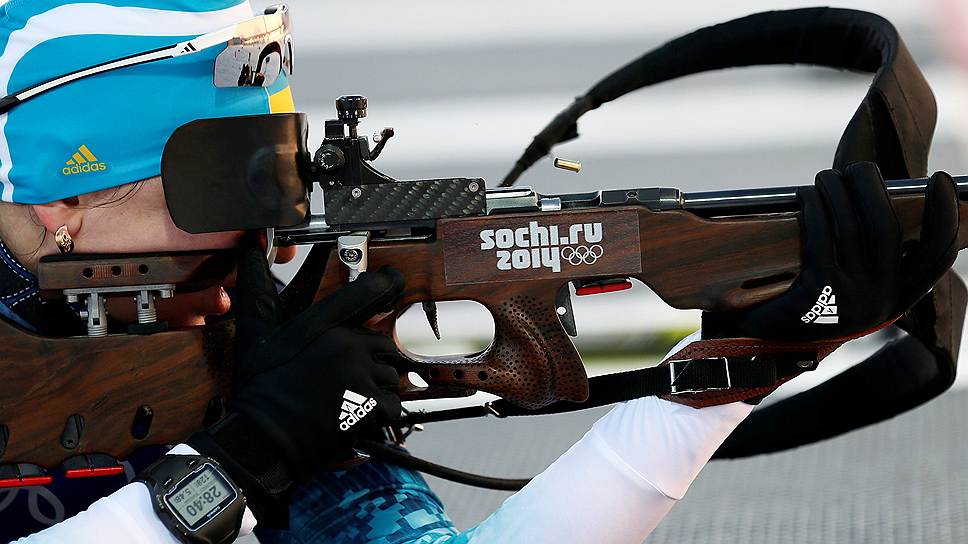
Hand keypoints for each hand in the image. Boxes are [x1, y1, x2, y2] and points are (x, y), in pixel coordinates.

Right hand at [189, 245, 404, 520]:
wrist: (262, 439)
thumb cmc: (260, 389)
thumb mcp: (257, 333)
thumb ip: (260, 290)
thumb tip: (249, 250)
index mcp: (321, 323)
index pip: (368, 291)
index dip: (388, 283)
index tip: (396, 281)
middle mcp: (345, 343)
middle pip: (385, 343)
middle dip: (374, 360)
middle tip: (350, 379)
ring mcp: (360, 374)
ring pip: (390, 376)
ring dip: (377, 389)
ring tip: (347, 401)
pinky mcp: (369, 405)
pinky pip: (393, 404)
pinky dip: (381, 414)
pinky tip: (356, 418)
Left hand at [703, 162, 958, 341]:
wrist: (766, 348)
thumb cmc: (810, 312)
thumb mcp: (853, 295)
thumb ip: (872, 264)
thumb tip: (875, 203)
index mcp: (897, 298)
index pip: (936, 255)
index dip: (943, 214)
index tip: (938, 180)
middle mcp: (880, 299)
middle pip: (887, 228)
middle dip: (873, 189)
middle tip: (859, 168)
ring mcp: (849, 297)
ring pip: (851, 226)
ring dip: (838, 191)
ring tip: (826, 177)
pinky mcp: (817, 291)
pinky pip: (820, 236)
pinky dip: (814, 208)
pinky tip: (806, 195)